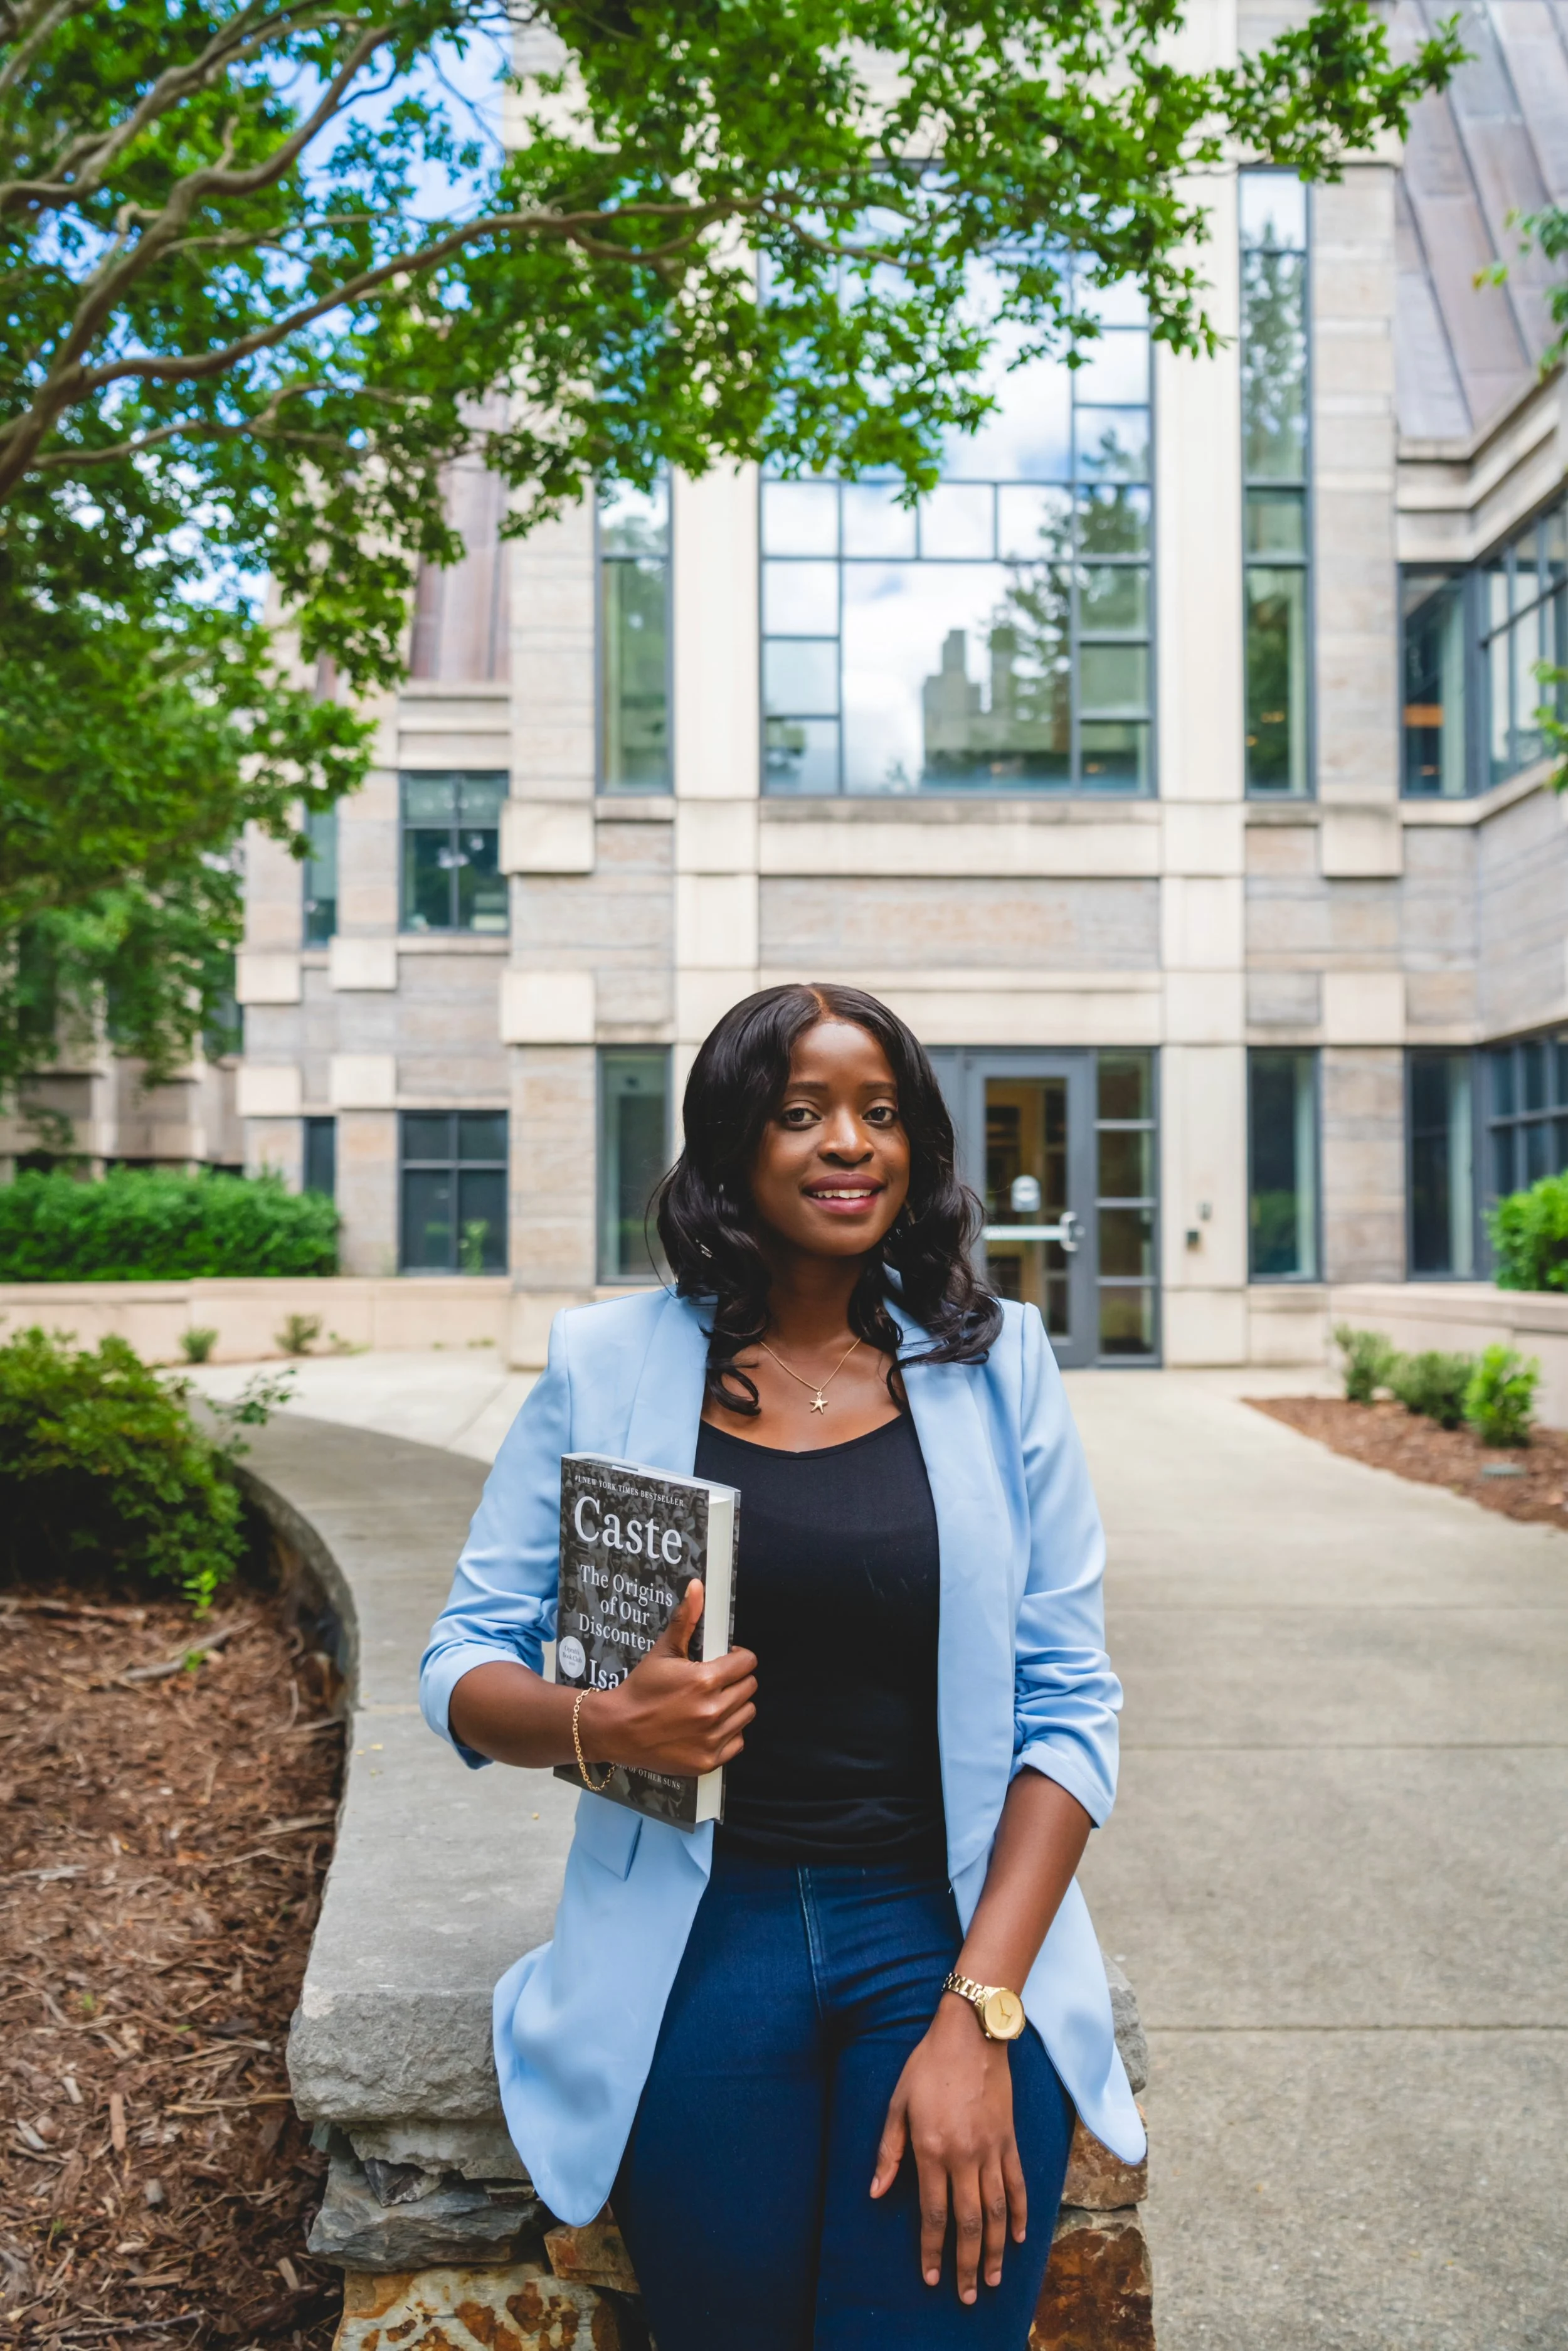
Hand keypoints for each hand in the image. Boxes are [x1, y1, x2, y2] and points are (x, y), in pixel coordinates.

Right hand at [588, 1580, 756, 1776]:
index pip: (748, 1663)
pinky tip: (708, 1726)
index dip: (737, 1658)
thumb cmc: (641, 1688)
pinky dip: (727, 1733)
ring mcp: (712, 1738)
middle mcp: (713, 1710)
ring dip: (734, 1706)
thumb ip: (685, 1620)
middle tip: (715, 1682)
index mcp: (705, 1680)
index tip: (724, 1660)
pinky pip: (737, 1741)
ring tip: (711, 1703)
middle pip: (750, 1688)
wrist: (617, 1729)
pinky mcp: (708, 1760)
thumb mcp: (663, 1651)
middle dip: (736, 1681)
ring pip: (746, 1714)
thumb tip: (698, 1587)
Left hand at [870, 1996, 1026, 2303]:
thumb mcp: (897, 2103)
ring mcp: (992, 2150)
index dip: (933, 2250)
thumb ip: (888, 2151)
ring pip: (997, 2211)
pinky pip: (1018, 2185)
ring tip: (992, 2279)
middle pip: (968, 2223)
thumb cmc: (928, 2066)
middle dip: (966, 2263)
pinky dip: (1021, 2214)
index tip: (931, 2277)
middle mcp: (965, 2157)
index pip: (934, 2214)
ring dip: (995, 2249)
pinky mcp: (1009, 2140)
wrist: (971, 2035)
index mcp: (933, 2150)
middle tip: (967, 2295)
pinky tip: (1020, 2238)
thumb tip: (876, 2191)